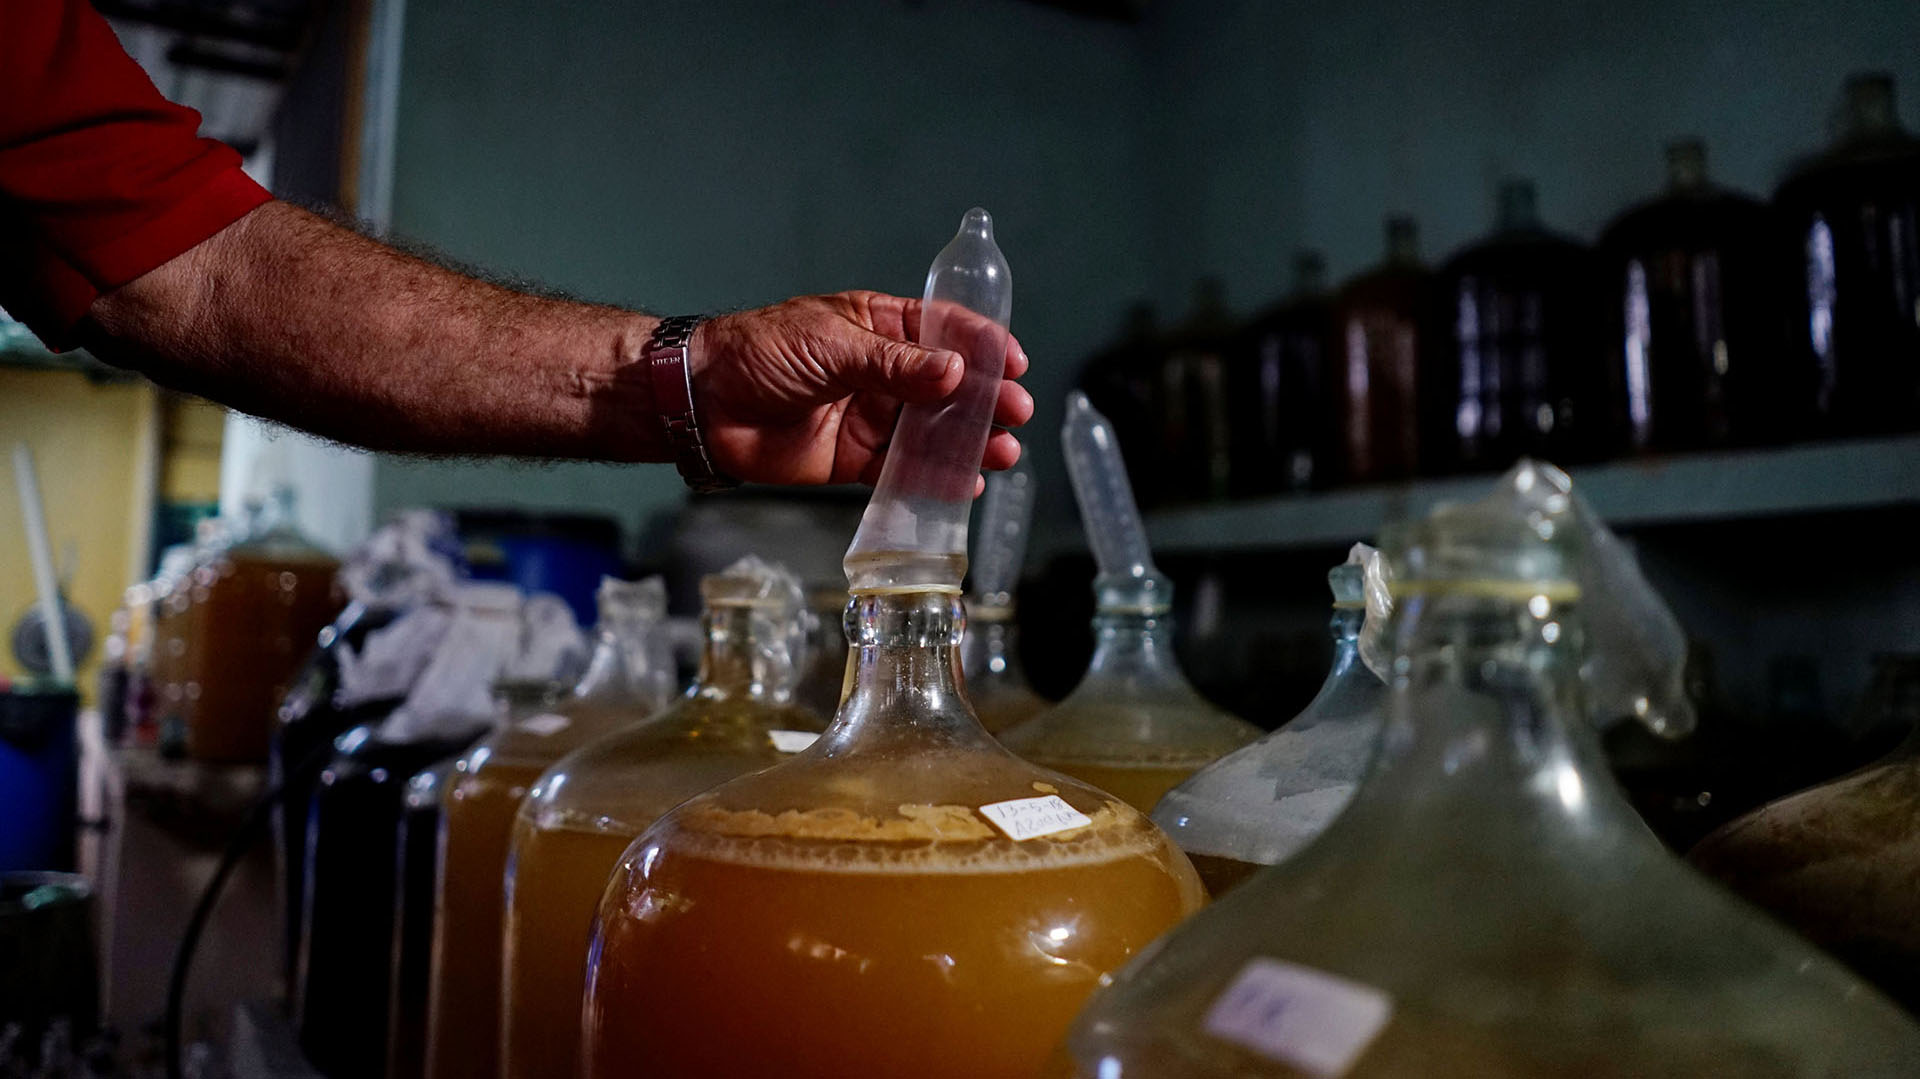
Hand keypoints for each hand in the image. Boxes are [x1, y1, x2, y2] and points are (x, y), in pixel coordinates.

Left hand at [690, 291, 1031, 486]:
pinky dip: (933, 479)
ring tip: (1001, 453)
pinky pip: (902, 470)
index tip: (1013, 364)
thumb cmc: (760, 353)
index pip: (943, 330)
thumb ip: (895, 364)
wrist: (703, 402)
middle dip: (984, 400)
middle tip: (1015, 414)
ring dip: (967, 442)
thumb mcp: (833, 344)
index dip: (982, 345)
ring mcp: (870, 416)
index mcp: (877, 326)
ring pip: (931, 431)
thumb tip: (954, 372)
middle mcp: (881, 371)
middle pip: (947, 386)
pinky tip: (964, 485)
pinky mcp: (854, 458)